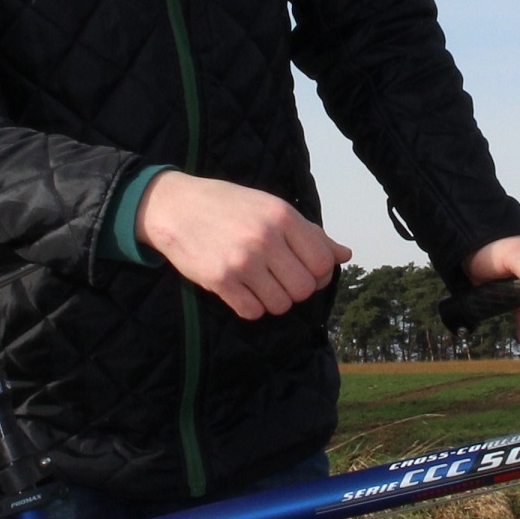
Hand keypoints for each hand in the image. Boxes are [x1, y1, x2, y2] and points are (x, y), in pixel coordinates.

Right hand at [135, 171, 352, 320]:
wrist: (175, 207)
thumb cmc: (228, 205)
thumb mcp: (272, 208)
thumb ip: (309, 233)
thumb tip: (344, 255)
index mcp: (282, 216)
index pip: (322, 262)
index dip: (319, 273)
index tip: (303, 268)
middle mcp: (265, 238)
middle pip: (304, 288)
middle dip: (295, 289)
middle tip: (279, 277)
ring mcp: (242, 261)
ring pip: (281, 304)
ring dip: (273, 300)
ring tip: (259, 282)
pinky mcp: (220, 281)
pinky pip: (252, 312)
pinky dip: (251, 306)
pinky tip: (241, 289)